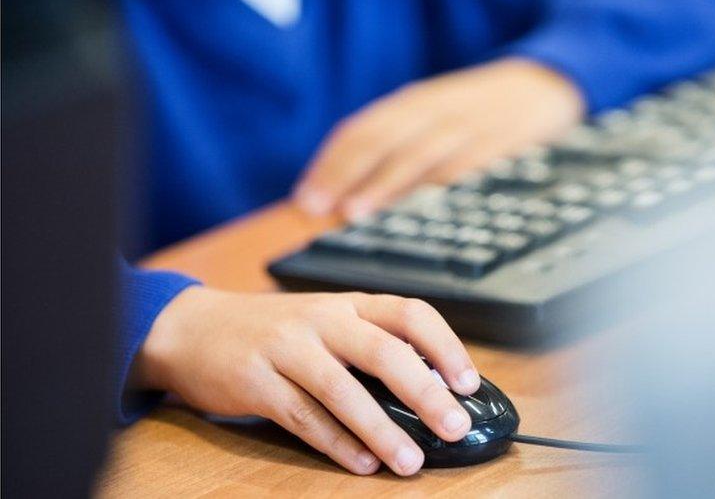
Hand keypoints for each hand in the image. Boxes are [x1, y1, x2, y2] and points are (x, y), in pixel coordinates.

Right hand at [131, 287, 480, 475]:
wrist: (192, 327)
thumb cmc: (273, 330)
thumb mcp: (325, 323)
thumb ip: (370, 347)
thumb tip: (430, 391)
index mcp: (348, 304)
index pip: (410, 314)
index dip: (445, 347)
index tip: (469, 383)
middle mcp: (321, 319)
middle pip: (383, 352)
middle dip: (424, 393)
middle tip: (453, 427)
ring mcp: (286, 348)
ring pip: (342, 390)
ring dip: (381, 429)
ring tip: (410, 461)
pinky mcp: (254, 382)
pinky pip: (302, 416)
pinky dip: (335, 442)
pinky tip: (361, 463)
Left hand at [293, 57, 584, 219]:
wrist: (546, 82)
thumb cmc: (481, 110)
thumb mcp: (437, 115)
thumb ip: (400, 146)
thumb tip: (349, 194)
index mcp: (415, 104)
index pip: (362, 131)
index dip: (331, 164)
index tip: (305, 200)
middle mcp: (436, 110)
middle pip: (382, 140)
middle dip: (346, 174)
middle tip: (318, 208)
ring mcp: (469, 124)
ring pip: (419, 153)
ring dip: (384, 184)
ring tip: (355, 212)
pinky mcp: (502, 141)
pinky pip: (467, 164)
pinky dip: (440, 186)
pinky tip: (422, 207)